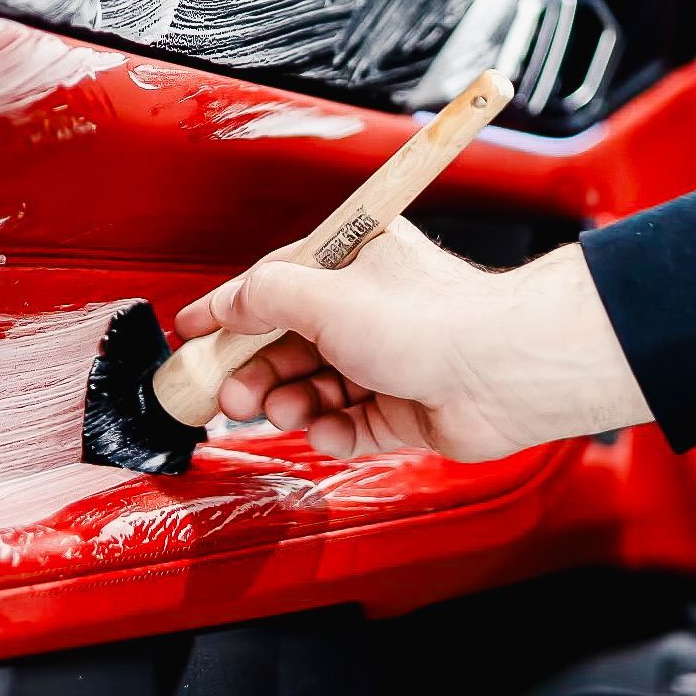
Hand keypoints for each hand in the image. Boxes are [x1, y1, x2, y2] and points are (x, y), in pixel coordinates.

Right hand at [173, 218, 652, 459]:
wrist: (504, 374)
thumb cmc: (437, 320)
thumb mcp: (326, 295)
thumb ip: (264, 297)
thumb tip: (225, 305)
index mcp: (351, 264)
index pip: (272, 286)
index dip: (228, 313)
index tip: (192, 336)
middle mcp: (365, 310)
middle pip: (285, 345)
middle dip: (253, 372)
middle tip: (229, 395)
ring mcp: (382, 361)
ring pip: (311, 389)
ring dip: (289, 404)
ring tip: (285, 411)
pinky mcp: (398, 409)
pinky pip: (346, 424)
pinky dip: (332, 431)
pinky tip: (330, 430)